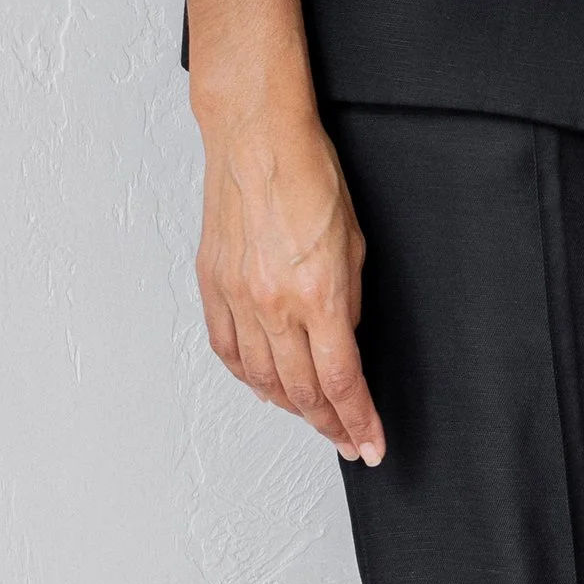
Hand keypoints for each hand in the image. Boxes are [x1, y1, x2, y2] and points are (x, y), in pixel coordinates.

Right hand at [193, 82, 385, 463]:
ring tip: (314, 418)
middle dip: (330, 425)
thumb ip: (349, 302)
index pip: (342, 382)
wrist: (257, 139)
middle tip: (347, 440)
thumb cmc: (311, 177)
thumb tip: (345, 342)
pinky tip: (265, 387)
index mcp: (318, 296)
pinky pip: (228, 352)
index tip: (370, 444)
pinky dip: (248, 378)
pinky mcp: (213, 287)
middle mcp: (274, 306)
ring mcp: (238, 299)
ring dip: (291, 407)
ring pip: (262, 379)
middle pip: (303, 391)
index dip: (358, 421)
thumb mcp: (355, 244)